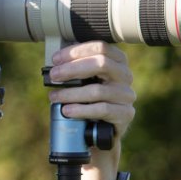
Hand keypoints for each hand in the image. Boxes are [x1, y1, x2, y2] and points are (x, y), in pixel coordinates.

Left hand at [45, 41, 135, 179]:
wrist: (97, 132)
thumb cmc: (87, 101)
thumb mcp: (81, 82)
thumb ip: (73, 70)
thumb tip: (54, 63)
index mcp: (116, 61)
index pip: (100, 47)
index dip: (76, 51)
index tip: (55, 59)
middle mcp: (125, 76)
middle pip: (102, 64)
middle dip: (72, 69)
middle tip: (53, 76)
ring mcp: (127, 95)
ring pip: (98, 90)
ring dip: (72, 93)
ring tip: (54, 97)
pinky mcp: (126, 114)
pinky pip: (103, 110)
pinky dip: (81, 110)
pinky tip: (67, 111)